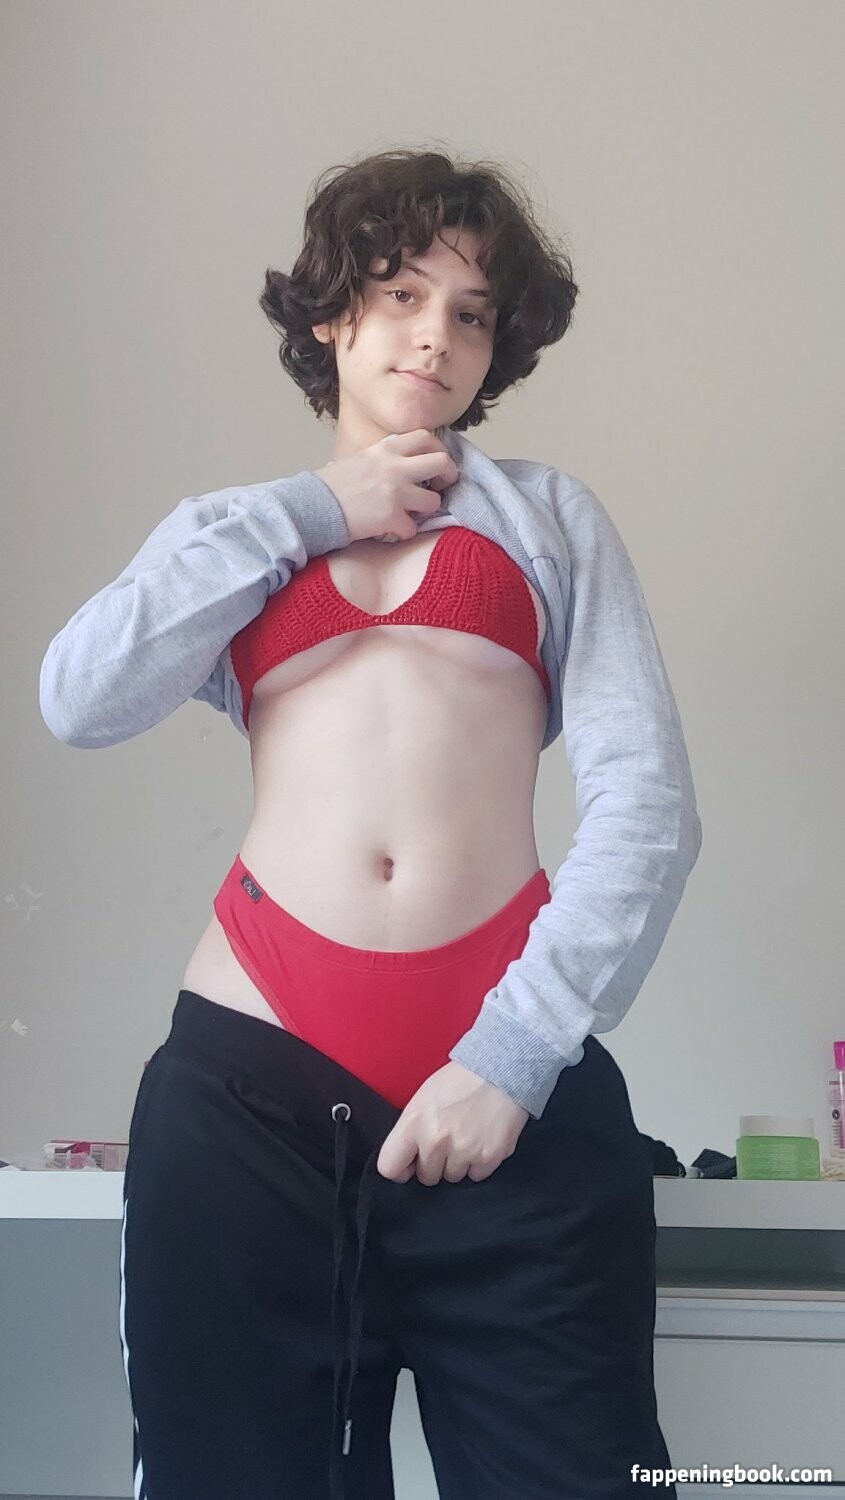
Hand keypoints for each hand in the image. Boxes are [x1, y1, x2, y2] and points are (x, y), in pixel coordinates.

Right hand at [314, 429, 456, 542]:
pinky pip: (413, 529)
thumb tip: (409, 465)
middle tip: (439, 488)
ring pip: (434, 501)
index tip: (437, 464)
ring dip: (426, 511)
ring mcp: (395, 491)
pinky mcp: (391, 517)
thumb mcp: (362, 459)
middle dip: (448, 477)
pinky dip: (404, 533)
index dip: (439, 451)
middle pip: (442, 463)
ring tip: (411, 514)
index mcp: (387, 448)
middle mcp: (395, 466)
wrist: (313, 504)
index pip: (427, 437)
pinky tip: (391, 530)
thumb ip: (387, 459)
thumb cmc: (334, 485)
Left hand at [376, 1060, 530, 1185]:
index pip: (389, 1167)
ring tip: (467, 1135)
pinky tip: (482, 1139)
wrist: (500, 1071)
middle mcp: (435, 1140)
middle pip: (426, 1177)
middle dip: (434, 1163)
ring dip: (458, 1162)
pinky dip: (479, 1162)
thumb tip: (407, 1158)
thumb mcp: (423, 1098)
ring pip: (452, 1177)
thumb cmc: (461, 1081)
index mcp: (413, 1122)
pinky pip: (476, 1175)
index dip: (400, 1169)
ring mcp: (462, 1151)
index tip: (409, 1165)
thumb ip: (411, 1130)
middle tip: (447, 1140)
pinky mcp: (488, 1157)